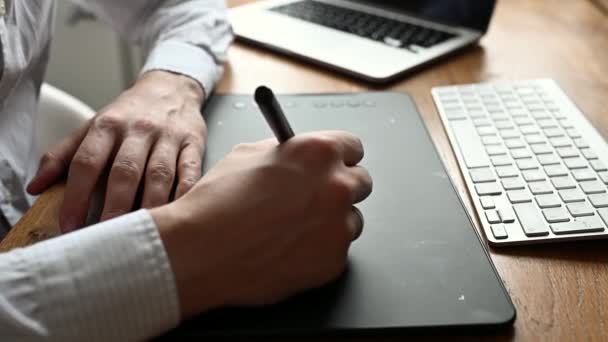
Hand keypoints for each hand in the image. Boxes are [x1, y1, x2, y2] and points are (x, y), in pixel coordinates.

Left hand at [27, 71, 205, 231]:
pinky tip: (178, 215)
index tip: (71, 225)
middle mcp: (139, 129)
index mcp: (107, 125)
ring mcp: (168, 137)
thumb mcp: (91, 126)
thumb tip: (35, 187)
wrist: (171, 88)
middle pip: (125, 171)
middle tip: (109, 236)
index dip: (76, 195)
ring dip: (150, 206)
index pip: (87, 162)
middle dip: (115, 206)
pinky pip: (191, 172)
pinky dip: (186, 194)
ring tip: (142, 232)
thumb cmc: (128, 115)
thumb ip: (62, 155)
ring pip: (160, 175)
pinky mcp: (194, 144)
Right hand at [150, 131, 372, 317]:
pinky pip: (336, 251)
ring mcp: (338, 227)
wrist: (201, 251)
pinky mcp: (333, 262)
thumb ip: (285, 153)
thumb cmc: (217, 203)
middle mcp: (336, 186)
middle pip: (361, 182)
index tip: (334, 165)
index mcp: (318, 153)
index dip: (340, 156)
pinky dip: (319, 251)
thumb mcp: (247, 156)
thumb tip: (296, 157)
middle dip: (340, 188)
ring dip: (331, 223)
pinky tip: (288, 250)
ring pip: (350, 220)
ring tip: (292, 230)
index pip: (353, 147)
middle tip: (315, 199)